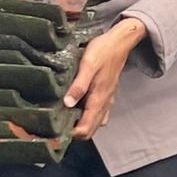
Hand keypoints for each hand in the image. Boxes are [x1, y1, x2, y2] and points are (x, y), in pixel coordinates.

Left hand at [65, 19, 146, 139]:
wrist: (120, 42)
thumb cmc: (103, 51)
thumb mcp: (88, 64)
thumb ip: (79, 85)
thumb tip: (67, 104)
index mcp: (99, 98)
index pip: (86, 128)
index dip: (71, 134)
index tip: (56, 133)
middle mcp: (104, 103)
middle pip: (91, 130)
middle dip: (75, 134)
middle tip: (56, 130)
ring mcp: (107, 100)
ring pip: (95, 123)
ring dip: (82, 127)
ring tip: (65, 122)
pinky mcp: (107, 95)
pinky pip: (99, 114)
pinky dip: (89, 119)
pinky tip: (78, 111)